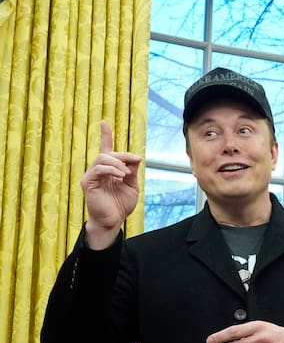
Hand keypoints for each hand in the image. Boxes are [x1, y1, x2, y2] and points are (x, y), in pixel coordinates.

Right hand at [80, 120, 141, 247]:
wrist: (113, 220)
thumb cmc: (121, 205)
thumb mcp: (132, 186)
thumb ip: (132, 172)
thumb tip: (135, 158)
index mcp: (108, 170)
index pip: (105, 149)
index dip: (105, 135)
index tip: (104, 122)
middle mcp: (97, 170)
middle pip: (108, 153)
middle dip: (124, 155)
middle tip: (135, 161)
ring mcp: (91, 176)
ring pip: (102, 159)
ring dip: (118, 163)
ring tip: (126, 173)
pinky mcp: (88, 183)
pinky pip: (98, 169)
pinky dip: (111, 170)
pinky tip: (120, 176)